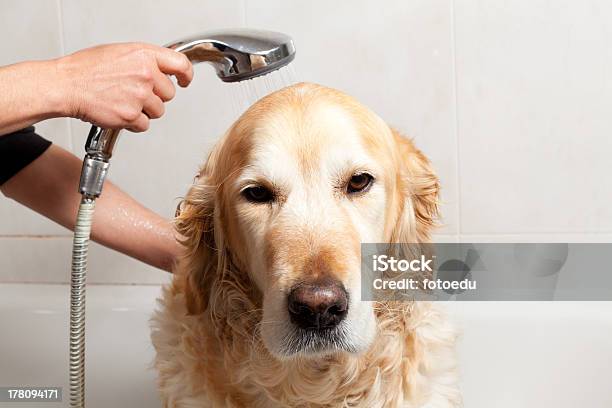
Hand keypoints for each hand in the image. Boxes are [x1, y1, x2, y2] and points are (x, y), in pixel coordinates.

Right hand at [56, 43, 193, 131]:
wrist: (66, 85)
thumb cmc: (86, 69)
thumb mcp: (120, 53)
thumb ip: (144, 61)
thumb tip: (160, 71)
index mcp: (144, 55)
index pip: (180, 65)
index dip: (186, 75)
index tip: (184, 81)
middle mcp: (145, 74)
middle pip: (169, 94)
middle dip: (155, 96)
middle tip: (134, 93)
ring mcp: (140, 96)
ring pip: (158, 111)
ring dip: (144, 110)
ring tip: (122, 101)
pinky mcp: (132, 115)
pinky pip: (144, 125)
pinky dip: (133, 123)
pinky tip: (118, 112)